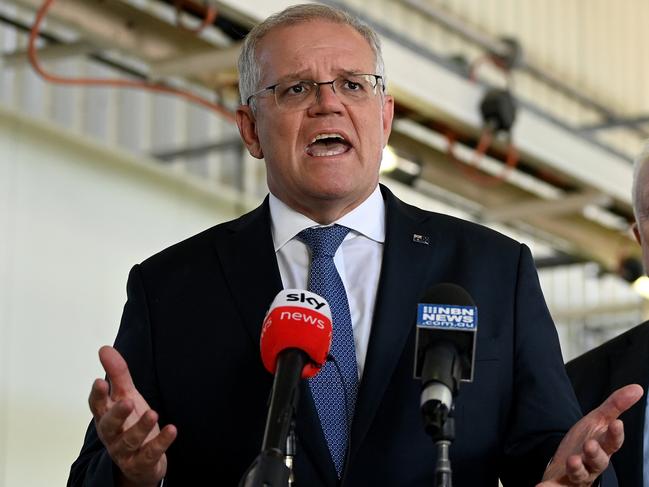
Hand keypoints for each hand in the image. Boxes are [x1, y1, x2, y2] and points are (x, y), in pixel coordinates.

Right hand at [89, 346, 176, 486]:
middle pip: (109, 425)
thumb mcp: (125, 396)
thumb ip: (117, 374)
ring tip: (154, 414)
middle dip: (117, 414)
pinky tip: (172, 430)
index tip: (100, 381)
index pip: (97, 406)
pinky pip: (150, 454)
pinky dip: (161, 442)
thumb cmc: (129, 423)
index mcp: (106, 416)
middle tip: (127, 401)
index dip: (98, 395)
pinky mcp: (142, 462)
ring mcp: (125, 451)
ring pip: (130, 440)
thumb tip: (104, 349)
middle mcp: (112, 434)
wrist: (140, 462)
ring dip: (140, 428)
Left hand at [538, 383, 642, 486]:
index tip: (617, 424)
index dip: (615, 435)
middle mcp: (592, 463)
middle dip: (595, 454)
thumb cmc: (586, 442)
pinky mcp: (560, 482)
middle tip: (590, 445)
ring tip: (572, 461)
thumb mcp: (598, 421)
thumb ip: (615, 406)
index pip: (612, 442)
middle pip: (598, 461)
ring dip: (576, 468)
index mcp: (602, 446)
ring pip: (580, 474)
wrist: (566, 463)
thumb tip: (637, 388)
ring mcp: (577, 474)